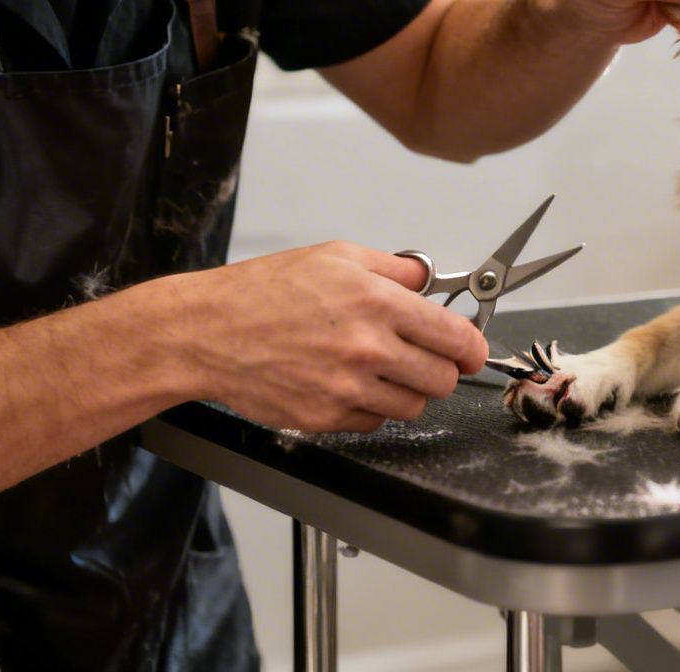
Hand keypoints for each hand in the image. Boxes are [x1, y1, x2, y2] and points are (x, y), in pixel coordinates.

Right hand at [170, 242, 489, 432]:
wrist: (207, 332)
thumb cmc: (263, 292)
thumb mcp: (335, 256)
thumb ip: (393, 268)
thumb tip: (427, 278)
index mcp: (377, 302)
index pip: (455, 336)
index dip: (472, 347)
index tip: (472, 351)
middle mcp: (368, 347)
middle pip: (442, 379)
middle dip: (441, 370)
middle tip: (425, 359)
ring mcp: (348, 387)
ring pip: (413, 406)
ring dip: (407, 392)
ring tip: (382, 370)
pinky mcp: (327, 417)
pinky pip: (375, 423)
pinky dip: (372, 409)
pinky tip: (352, 385)